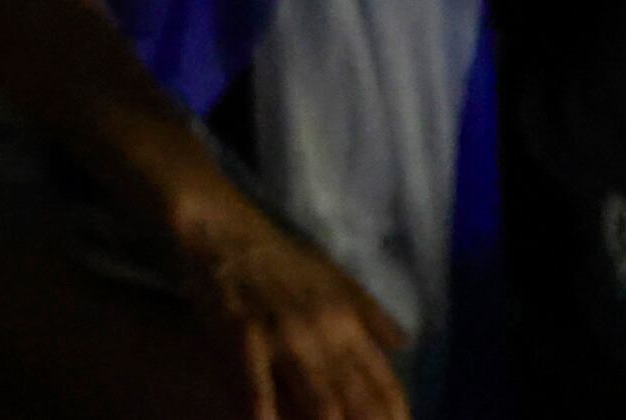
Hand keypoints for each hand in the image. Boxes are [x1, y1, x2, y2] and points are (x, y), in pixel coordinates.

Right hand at [171, 194, 412, 419]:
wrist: (220, 226)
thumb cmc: (276, 253)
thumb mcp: (332, 275)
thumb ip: (369, 312)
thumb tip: (405, 345)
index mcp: (346, 320)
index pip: (384, 382)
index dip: (396, 415)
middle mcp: (323, 332)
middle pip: (358, 400)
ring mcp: (284, 335)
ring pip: (320, 401)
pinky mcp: (244, 335)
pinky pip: (258, 385)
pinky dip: (265, 413)